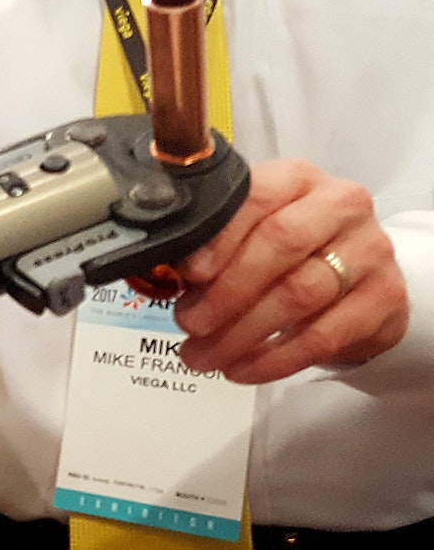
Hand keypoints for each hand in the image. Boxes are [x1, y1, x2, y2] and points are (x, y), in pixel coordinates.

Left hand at [173, 158, 408, 383]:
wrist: (355, 282)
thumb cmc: (290, 254)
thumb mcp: (250, 234)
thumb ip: (211, 243)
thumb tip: (167, 266)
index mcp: (296, 180)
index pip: (257, 197)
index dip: (220, 238)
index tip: (188, 273)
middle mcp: (339, 206)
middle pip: (281, 244)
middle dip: (226, 291)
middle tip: (188, 323)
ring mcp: (368, 251)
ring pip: (299, 294)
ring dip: (241, 333)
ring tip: (202, 355)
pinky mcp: (382, 298)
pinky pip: (323, 336)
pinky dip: (274, 358)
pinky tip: (240, 369)